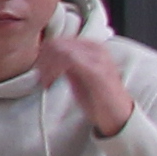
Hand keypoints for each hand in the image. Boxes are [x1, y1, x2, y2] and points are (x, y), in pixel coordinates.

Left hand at [31, 25, 134, 141]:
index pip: (58, 40)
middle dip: (43, 60)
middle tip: (41, 78)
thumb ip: (65, 63)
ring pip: (60, 50)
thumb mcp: (76, 75)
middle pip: (57, 43)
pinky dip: (54, 71)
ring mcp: (98, 58)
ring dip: (47, 66)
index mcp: (91, 47)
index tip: (39, 71)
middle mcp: (96, 48)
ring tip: (46, 82)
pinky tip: (51, 83)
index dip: (43, 54)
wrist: (117, 115)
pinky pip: (68, 59)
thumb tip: (45, 56)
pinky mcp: (96, 71)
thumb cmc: (97, 96)